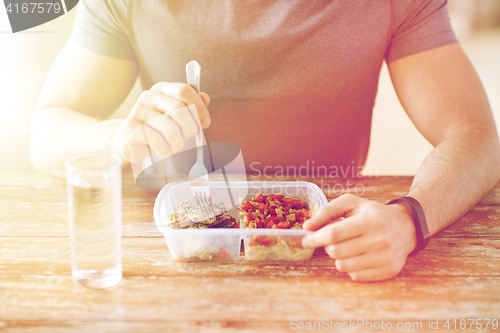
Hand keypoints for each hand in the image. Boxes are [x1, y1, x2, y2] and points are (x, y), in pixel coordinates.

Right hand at [117, 82, 210, 162]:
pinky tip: (162, 149)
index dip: (199, 107)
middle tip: (189, 137)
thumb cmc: (158, 126)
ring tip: (175, 146)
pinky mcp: (131, 130)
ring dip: (179, 143)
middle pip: (179, 110)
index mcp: (161, 89)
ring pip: (171, 129)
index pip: (184, 90)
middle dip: (190, 128)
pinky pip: (158, 141)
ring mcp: (137, 112)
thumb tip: (205, 97)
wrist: (129, 139)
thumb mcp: (175, 113)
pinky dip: (165, 149)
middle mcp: (148, 97)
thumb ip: (191, 104)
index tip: (205, 122)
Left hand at [302, 194, 416, 280]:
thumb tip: (307, 226)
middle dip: (329, 246)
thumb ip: (327, 211)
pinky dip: (351, 266)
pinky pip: (355, 275)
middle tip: (335, 240)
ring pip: (343, 265)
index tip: (305, 240)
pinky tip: (360, 255)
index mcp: (369, 220)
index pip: (333, 234)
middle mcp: (379, 239)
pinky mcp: (388, 271)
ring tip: (349, 246)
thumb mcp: (351, 203)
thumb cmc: (372, 213)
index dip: (315, 238)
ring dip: (339, 257)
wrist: (405, 227)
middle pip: (336, 251)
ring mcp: (385, 257)